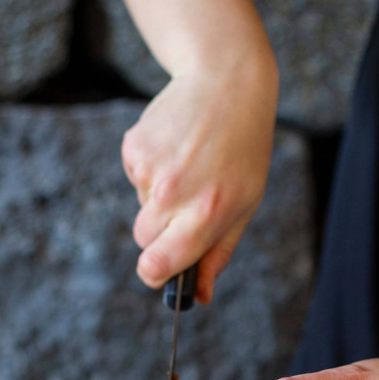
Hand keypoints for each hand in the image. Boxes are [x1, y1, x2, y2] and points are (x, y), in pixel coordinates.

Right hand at [121, 56, 276, 303]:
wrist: (227, 82)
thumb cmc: (242, 152)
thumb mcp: (243, 206)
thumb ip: (217, 255)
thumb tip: (199, 297)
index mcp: (206, 214)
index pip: (156, 265)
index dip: (155, 274)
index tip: (160, 272)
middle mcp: (175, 193)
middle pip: (144, 242)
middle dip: (159, 235)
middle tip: (186, 208)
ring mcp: (151, 169)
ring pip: (140, 209)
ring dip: (158, 199)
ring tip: (188, 167)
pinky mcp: (134, 147)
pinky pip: (135, 178)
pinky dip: (151, 170)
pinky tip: (175, 149)